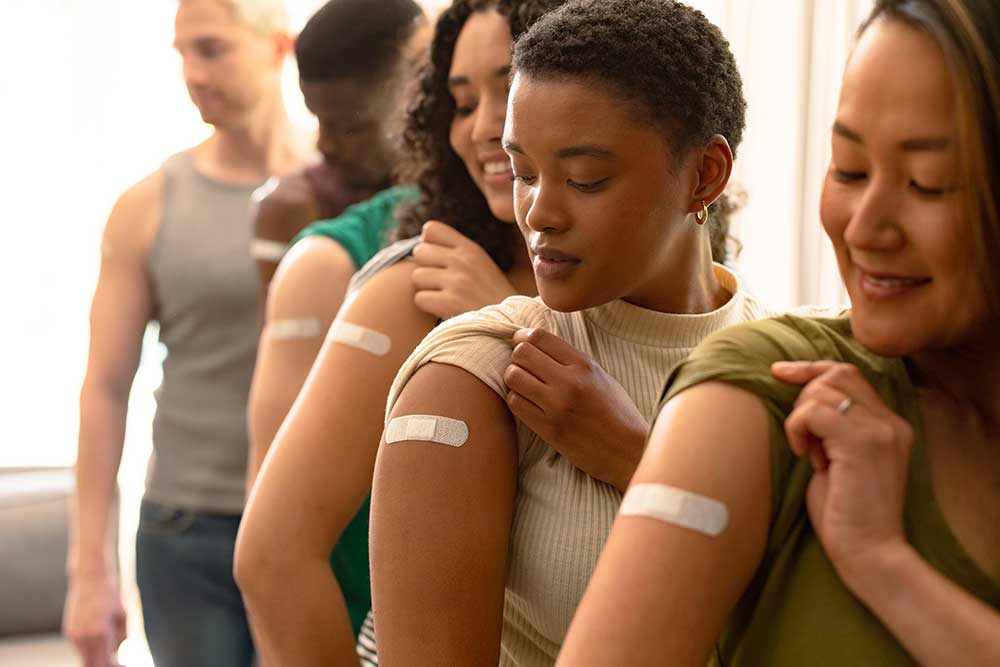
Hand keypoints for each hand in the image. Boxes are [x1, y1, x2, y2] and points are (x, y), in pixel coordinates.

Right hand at [63, 573, 125, 666]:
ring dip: (98, 657)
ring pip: (85, 657)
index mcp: (100, 634)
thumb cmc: (110, 596)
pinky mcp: (68, 632)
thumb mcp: (123, 617)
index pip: (104, 664)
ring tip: (111, 642)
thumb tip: (115, 656)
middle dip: (105, 664)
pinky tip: (101, 635)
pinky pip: (81, 648)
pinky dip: (91, 648)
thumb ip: (120, 639)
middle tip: (117, 661)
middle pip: (92, 665)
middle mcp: (83, 638)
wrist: (89, 579)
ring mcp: (73, 636)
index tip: (122, 665)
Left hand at [411, 221, 516, 319]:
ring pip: (417, 276)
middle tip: (441, 283)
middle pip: (419, 252)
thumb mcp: (481, 266)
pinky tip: (445, 310)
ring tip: (445, 298)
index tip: (438, 260)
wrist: (510, 324)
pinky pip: (419, 298)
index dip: (429, 245)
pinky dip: (429, 307)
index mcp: (471, 248)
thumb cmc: (491, 298)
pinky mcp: (451, 302)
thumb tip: (422, 242)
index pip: (431, 229)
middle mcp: (463, 260)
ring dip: (426, 290)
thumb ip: (456, 253)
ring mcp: (457, 280)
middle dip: (425, 268)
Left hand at [503, 328, 647, 491]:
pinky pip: (515, 404)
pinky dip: (516, 400)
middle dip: (517, 356)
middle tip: (522, 365)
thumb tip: (539, 346)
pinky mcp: (548, 428)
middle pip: (521, 353)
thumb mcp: (602, 377)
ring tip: (524, 384)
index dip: (523, 336)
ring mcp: (556, 406)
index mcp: (584, 365)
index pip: (540, 337)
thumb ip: (572, 361)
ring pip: (513, 377)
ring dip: (514, 378)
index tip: (520, 340)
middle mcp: (569, 382)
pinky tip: (527, 402)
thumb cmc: (618, 413)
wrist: (629, 452)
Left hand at [772, 360, 913, 587]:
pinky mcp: (861, 443)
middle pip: (835, 375)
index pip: (849, 374)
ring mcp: (879, 430)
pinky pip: (813, 412)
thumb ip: (832, 430)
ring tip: (809, 453)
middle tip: (802, 438)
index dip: (811, 369)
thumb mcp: (839, 461)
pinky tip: (805, 456)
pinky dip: (798, 428)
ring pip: (822, 391)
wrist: (869, 553)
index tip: (779, 373)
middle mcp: (890, 422)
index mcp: (889, 425)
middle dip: (803, 397)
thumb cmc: (846, 515)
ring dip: (801, 419)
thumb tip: (802, 405)